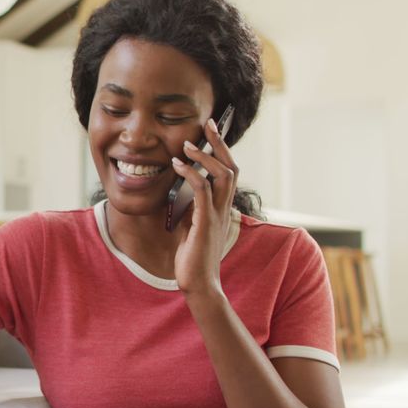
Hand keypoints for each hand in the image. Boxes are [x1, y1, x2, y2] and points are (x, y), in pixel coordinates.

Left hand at [171, 118, 238, 300]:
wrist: (198, 284)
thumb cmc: (192, 257)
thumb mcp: (190, 225)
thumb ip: (190, 207)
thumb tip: (179, 188)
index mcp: (222, 208)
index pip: (228, 172)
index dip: (222, 150)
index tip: (211, 131)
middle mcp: (224, 208)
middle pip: (230, 167)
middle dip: (219, 143)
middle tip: (208, 123)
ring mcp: (217, 215)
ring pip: (222, 175)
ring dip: (204, 156)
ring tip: (188, 144)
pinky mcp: (206, 223)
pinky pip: (203, 192)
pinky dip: (191, 175)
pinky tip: (177, 165)